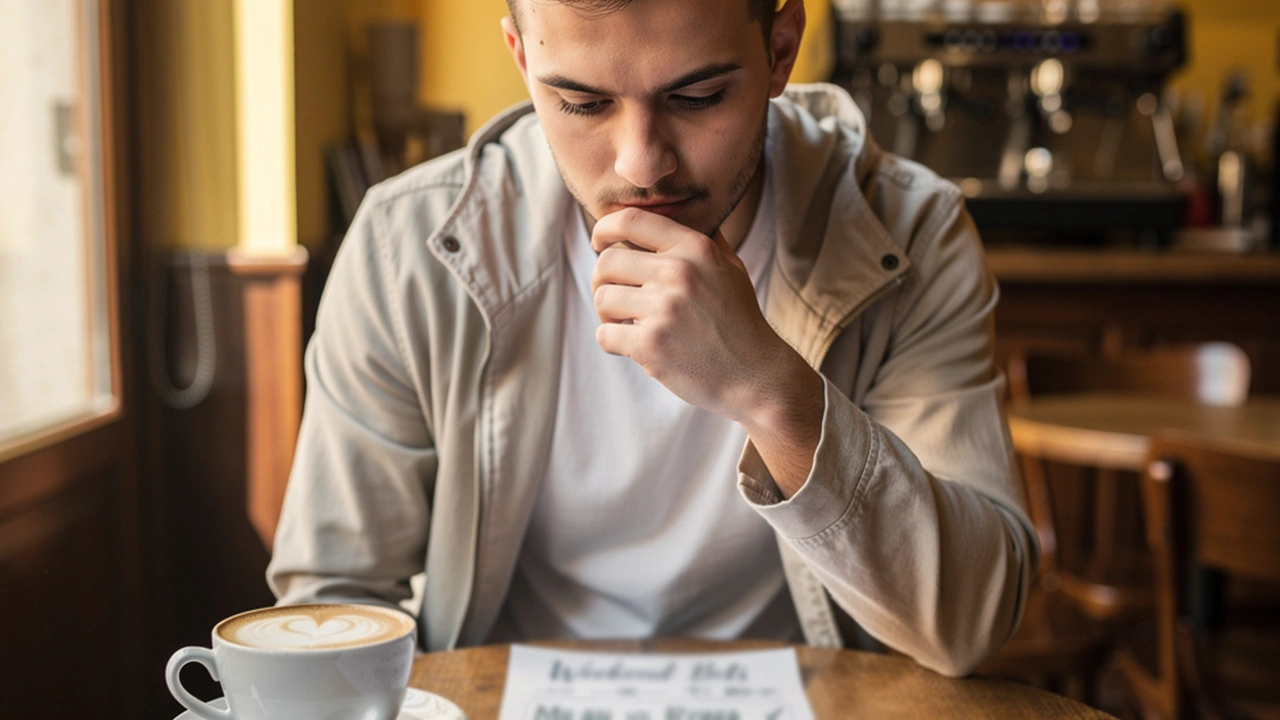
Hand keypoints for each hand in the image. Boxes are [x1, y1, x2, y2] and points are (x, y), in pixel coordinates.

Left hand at [591, 208, 822, 495]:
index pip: (630, 221)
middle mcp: (679, 273)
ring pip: (602, 299)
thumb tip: (675, 211)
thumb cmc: (740, 321)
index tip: (599, 242)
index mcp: (694, 249)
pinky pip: (605, 335)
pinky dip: (612, 343)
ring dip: (607, 315)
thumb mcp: (730, 267)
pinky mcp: (651, 345)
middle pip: (607, 261)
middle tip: (614, 296)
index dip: (604, 229)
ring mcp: (664, 309)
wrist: (756, 375)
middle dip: (602, 280)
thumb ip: (703, 238)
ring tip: (626, 325)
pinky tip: (631, 347)